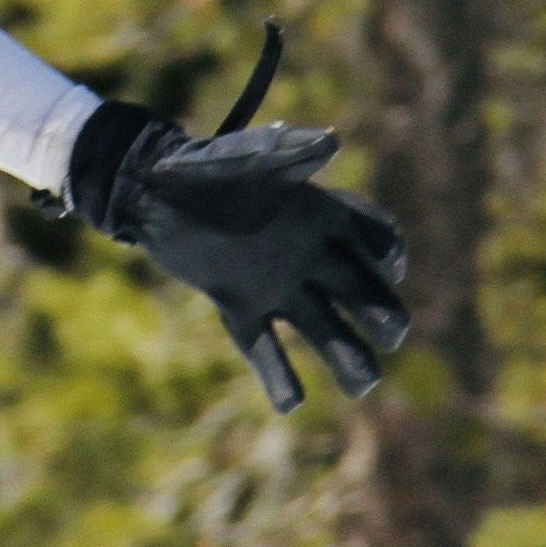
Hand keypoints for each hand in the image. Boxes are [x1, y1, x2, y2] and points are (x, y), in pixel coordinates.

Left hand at [63, 100, 411, 412]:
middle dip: (381, 312)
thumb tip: (330, 142)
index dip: (388, 254)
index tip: (389, 270)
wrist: (152, 189)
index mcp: (320, 215)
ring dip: (345, 354)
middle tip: (393, 334)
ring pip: (321, 326)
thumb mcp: (249, 157)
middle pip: (359, 290)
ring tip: (363, 384)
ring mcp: (277, 284)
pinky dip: (276, 375)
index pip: (374, 236)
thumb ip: (289, 155)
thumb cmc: (204, 166)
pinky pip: (263, 346)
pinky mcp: (239, 305)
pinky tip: (291, 404)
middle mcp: (307, 254)